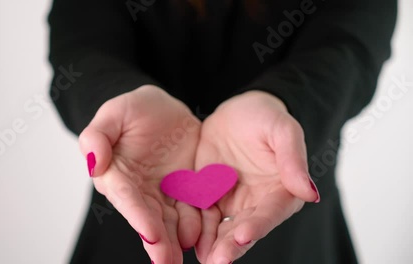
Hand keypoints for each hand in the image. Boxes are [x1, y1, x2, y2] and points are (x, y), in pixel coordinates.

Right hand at [79, 85, 201, 263]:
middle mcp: (140, 190)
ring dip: (178, 241)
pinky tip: (209, 238)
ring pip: (172, 220)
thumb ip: (98, 135)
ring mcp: (165, 192)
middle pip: (149, 218)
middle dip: (159, 242)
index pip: (127, 198)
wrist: (162, 109)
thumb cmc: (133, 109)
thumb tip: (93, 163)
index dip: (138, 217)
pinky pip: (195, 208)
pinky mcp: (187, 189)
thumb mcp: (114, 113)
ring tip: (186, 258)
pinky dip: (201, 224)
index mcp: (118, 175)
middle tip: (168, 263)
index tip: (151, 235)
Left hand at [193, 91, 319, 263]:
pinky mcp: (207, 195)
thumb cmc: (266, 117)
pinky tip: (181, 237)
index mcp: (279, 191)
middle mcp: (255, 203)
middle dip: (229, 246)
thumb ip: (293, 159)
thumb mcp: (283, 130)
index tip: (242, 236)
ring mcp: (229, 201)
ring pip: (218, 227)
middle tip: (217, 261)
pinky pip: (197, 212)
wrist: (238, 111)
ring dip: (209, 243)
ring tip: (201, 257)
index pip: (269, 213)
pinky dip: (190, 225)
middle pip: (242, 228)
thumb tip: (310, 193)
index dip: (258, 225)